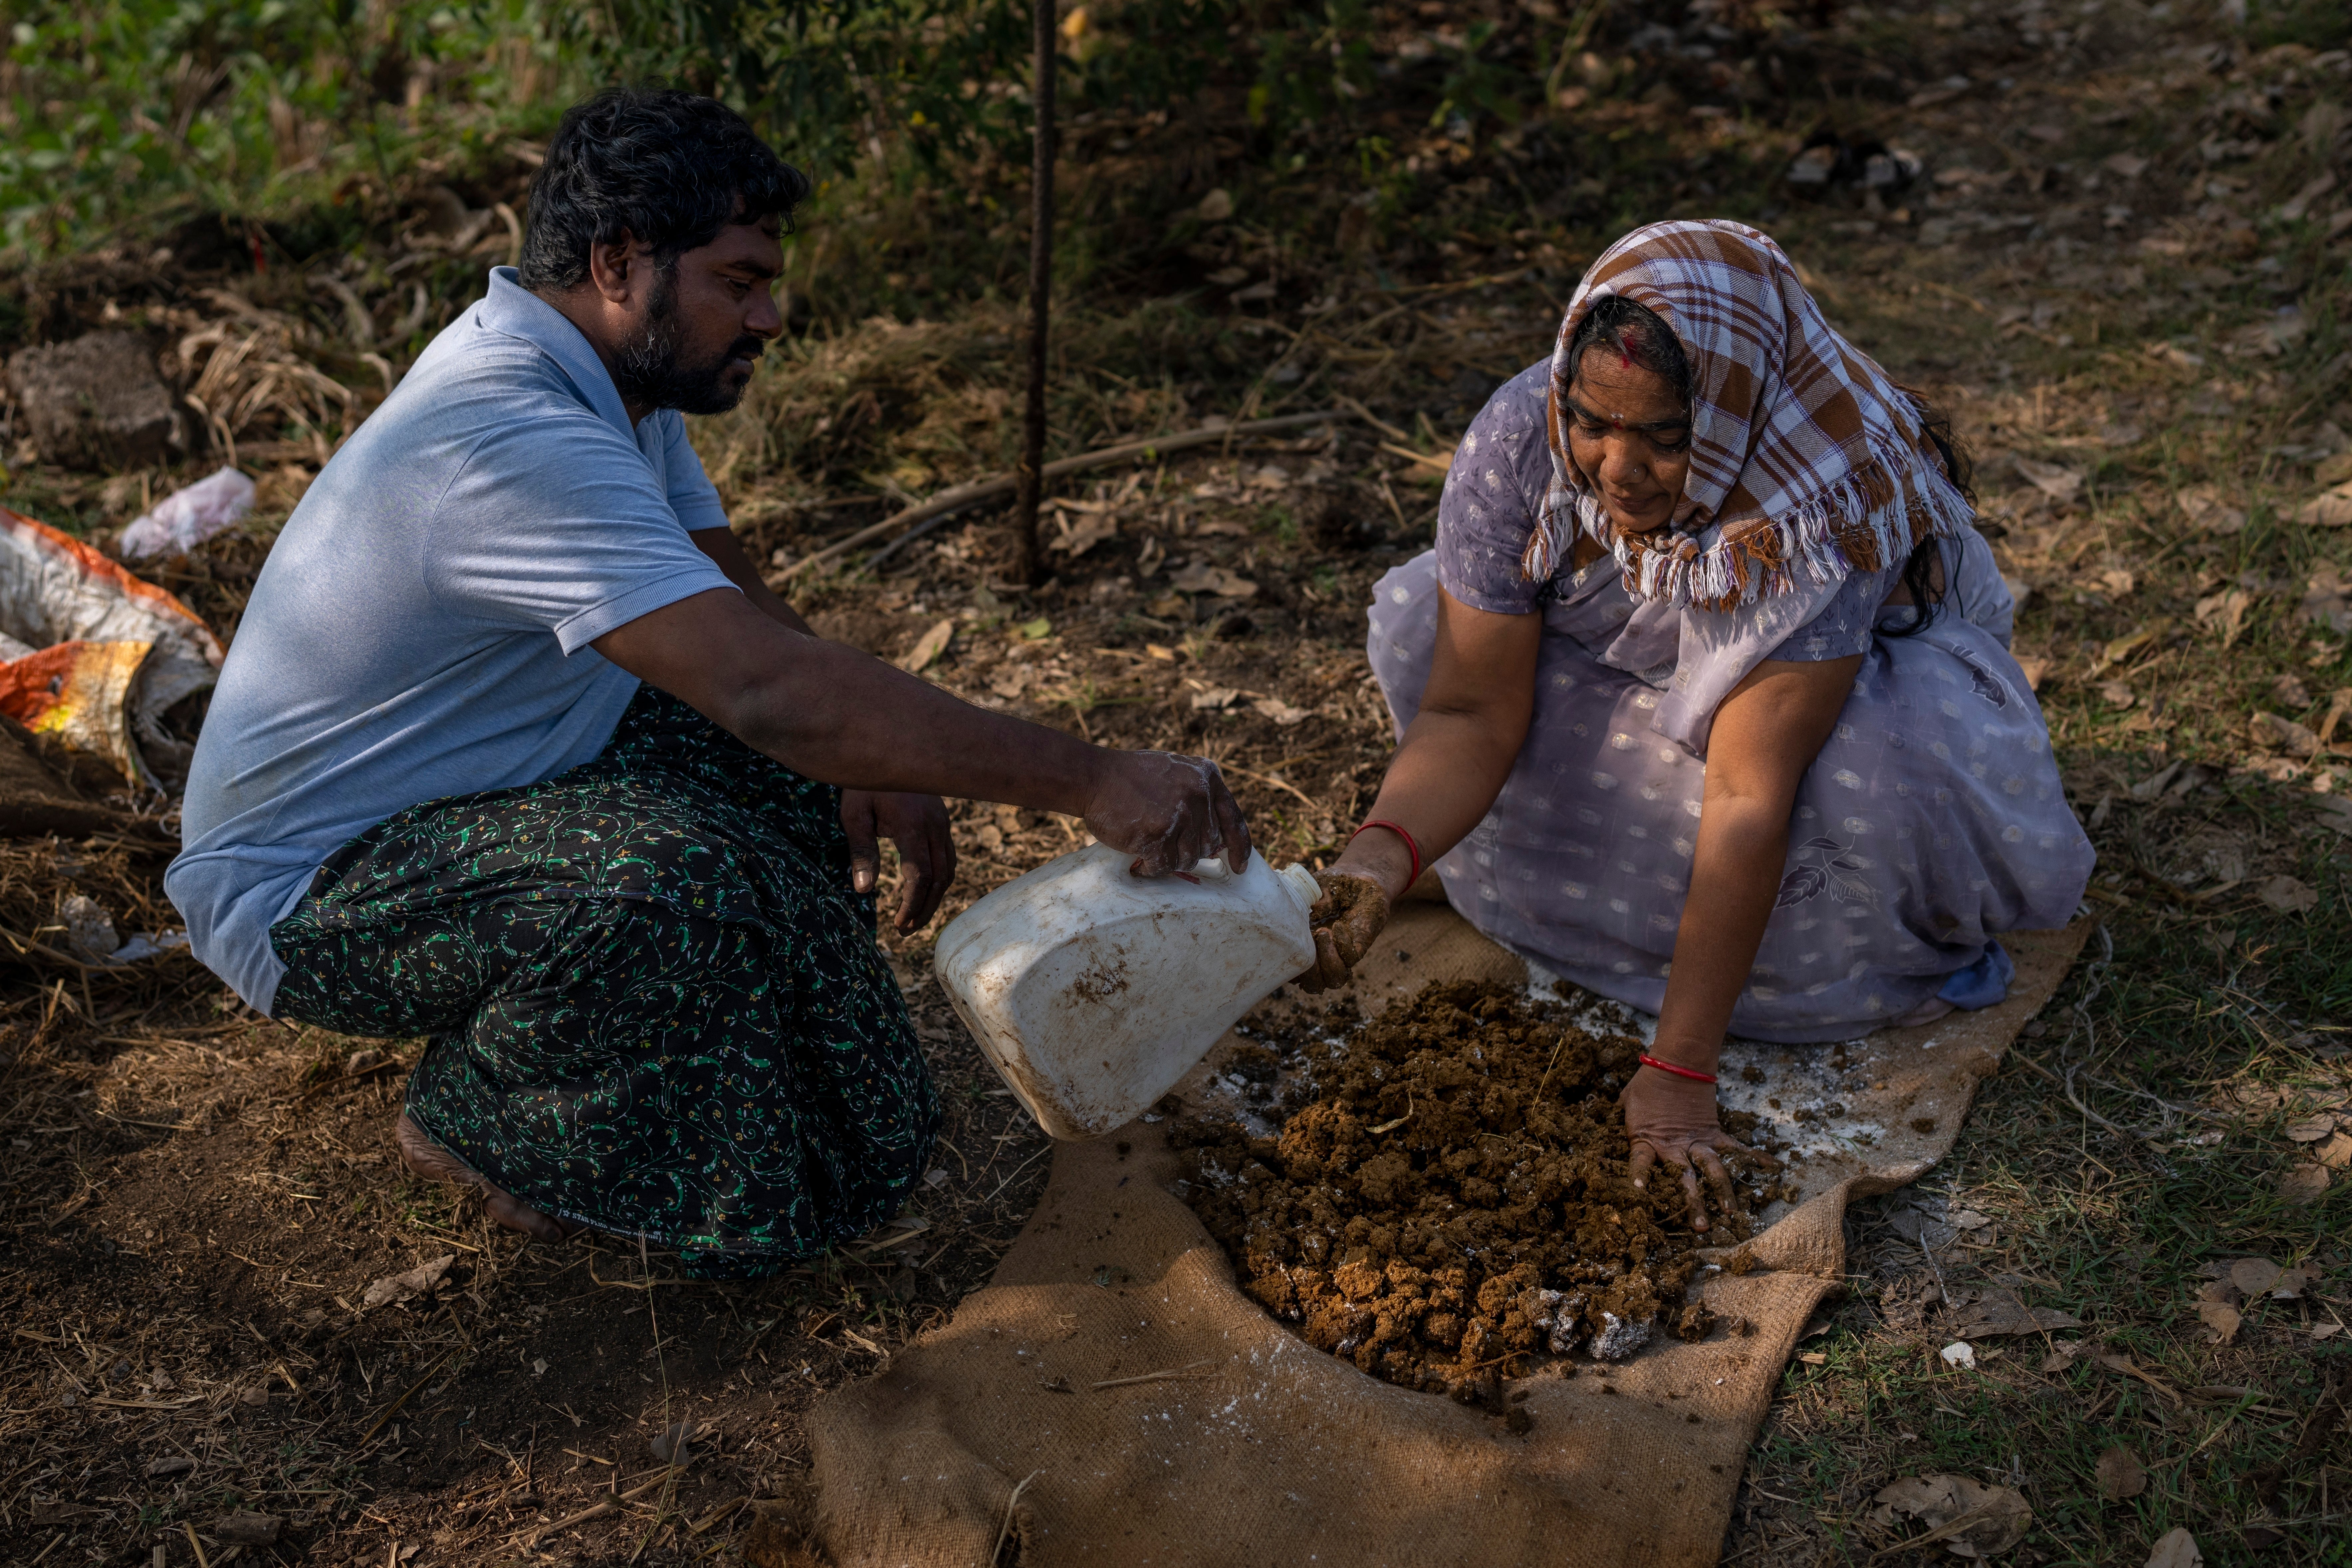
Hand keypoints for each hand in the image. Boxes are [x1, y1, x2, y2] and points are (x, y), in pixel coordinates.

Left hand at [840, 790, 955, 932]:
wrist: (887, 747)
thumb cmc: (863, 783)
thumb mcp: (854, 815)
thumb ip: (862, 852)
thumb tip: (863, 891)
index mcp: (912, 826)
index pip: (920, 875)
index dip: (912, 904)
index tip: (898, 924)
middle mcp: (935, 826)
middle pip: (940, 879)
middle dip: (925, 909)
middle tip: (905, 931)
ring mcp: (942, 823)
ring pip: (949, 870)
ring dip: (934, 898)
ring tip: (914, 919)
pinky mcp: (942, 822)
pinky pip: (949, 858)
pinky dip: (940, 881)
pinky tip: (924, 892)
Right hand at [1081, 751, 1250, 876]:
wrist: (1094, 776)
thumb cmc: (1130, 777)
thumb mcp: (1175, 772)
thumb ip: (1199, 796)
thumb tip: (1219, 841)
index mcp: (1206, 776)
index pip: (1233, 819)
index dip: (1240, 847)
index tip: (1239, 866)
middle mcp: (1198, 794)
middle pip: (1209, 844)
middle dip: (1188, 849)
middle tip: (1163, 841)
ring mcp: (1179, 814)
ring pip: (1188, 859)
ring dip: (1168, 859)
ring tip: (1148, 843)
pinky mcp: (1158, 834)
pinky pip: (1164, 866)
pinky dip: (1151, 867)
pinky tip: (1138, 856)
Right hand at [1293, 870, 1390, 991]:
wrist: (1361, 877)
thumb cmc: (1332, 884)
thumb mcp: (1312, 889)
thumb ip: (1306, 902)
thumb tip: (1308, 918)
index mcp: (1305, 945)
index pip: (1294, 973)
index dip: (1288, 972)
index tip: (1286, 949)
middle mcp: (1322, 954)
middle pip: (1313, 985)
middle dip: (1309, 975)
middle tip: (1308, 946)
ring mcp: (1341, 952)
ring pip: (1335, 980)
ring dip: (1327, 963)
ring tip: (1323, 934)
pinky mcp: (1360, 945)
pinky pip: (1351, 958)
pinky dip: (1343, 945)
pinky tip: (1338, 926)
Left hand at [1619, 1066, 1775, 1233]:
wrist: (1677, 1063)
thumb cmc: (1647, 1085)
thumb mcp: (1627, 1102)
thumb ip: (1620, 1119)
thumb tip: (1605, 1121)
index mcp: (1648, 1140)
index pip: (1640, 1163)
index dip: (1639, 1178)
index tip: (1639, 1194)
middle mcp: (1675, 1147)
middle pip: (1684, 1179)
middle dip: (1693, 1204)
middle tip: (1700, 1227)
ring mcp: (1698, 1141)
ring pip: (1713, 1171)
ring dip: (1722, 1193)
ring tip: (1731, 1213)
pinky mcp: (1715, 1133)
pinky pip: (1737, 1148)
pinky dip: (1755, 1158)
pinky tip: (1774, 1169)